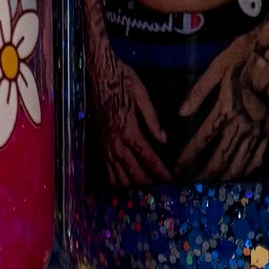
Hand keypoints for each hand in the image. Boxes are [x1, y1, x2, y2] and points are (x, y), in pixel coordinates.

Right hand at [88, 48, 169, 185]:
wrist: (97, 69)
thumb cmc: (121, 77)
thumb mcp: (141, 93)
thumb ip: (152, 118)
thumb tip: (164, 140)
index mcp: (127, 128)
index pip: (147, 157)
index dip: (160, 172)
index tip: (171, 182)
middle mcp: (115, 140)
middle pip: (132, 172)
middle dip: (148, 186)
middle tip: (161, 197)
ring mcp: (105, 142)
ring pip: (117, 174)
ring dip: (131, 188)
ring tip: (143, 199)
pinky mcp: (100, 141)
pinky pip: (107, 167)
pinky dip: (115, 180)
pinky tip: (123, 188)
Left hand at [177, 26, 268, 179]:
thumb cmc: (246, 52)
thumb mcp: (218, 65)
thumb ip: (198, 91)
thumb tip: (181, 112)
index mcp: (227, 106)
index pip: (202, 139)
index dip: (188, 156)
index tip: (176, 168)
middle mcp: (243, 122)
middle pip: (220, 157)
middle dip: (202, 174)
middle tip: (189, 185)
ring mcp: (259, 128)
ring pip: (239, 162)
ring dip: (222, 177)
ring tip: (209, 187)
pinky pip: (258, 156)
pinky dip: (246, 170)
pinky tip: (237, 178)